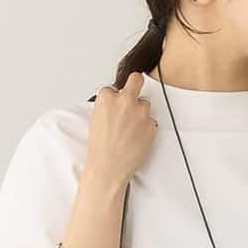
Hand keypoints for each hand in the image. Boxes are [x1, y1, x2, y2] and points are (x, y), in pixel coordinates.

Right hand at [85, 70, 157, 189]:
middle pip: (136, 79)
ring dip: (140, 112)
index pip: (113, 88)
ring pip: (145, 104)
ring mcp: (140, 112)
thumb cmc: (100, 148)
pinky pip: (151, 121)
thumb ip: (108, 106)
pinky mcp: (151, 125)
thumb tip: (115, 99)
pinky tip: (136, 138)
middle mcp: (125, 101)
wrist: (109, 167)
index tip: (115, 105)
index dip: (114, 97)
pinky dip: (146, 128)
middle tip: (134, 91)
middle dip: (135, 84)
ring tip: (131, 129)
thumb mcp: (96, 120)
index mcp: (107, 98)